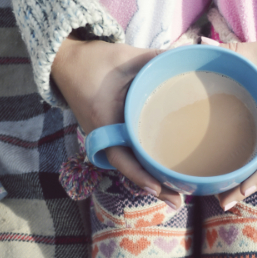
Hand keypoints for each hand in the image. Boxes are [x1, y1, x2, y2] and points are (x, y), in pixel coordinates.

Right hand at [51, 37, 181, 208]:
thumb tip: (189, 56)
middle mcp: (102, 137)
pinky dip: (142, 167)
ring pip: (129, 166)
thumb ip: (156, 59)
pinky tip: (160, 173)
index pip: (122, 157)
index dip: (140, 174)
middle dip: (153, 186)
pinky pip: (127, 156)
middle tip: (178, 201)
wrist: (67, 62)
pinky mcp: (109, 136)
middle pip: (129, 169)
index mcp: (104, 122)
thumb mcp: (126, 57)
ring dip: (149, 179)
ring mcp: (104, 139)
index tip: (158, 188)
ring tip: (174, 194)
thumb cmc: (95, 61)